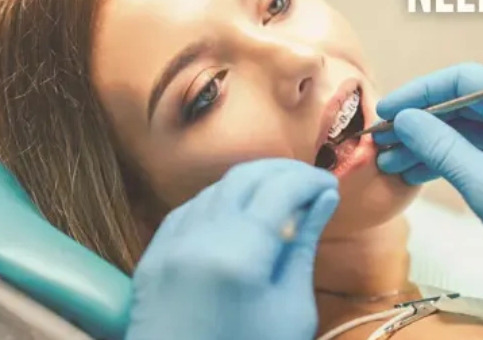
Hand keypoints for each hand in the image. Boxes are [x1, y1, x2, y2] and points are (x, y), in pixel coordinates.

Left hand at [125, 158, 338, 339]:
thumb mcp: (291, 310)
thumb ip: (303, 247)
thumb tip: (324, 200)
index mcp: (239, 255)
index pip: (280, 189)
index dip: (310, 180)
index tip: (330, 188)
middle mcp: (198, 239)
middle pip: (244, 177)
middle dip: (283, 172)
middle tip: (311, 184)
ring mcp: (168, 247)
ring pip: (214, 188)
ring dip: (251, 184)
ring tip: (281, 199)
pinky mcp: (152, 258)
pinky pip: (189, 210)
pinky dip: (220, 202)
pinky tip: (239, 215)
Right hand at [374, 62, 482, 306]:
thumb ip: (441, 147)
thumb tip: (404, 119)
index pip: (461, 80)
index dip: (419, 92)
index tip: (387, 110)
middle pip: (460, 106)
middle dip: (418, 123)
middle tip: (381, 142)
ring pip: (464, 132)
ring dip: (427, 145)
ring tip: (390, 163)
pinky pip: (476, 152)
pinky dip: (446, 161)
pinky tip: (416, 174)